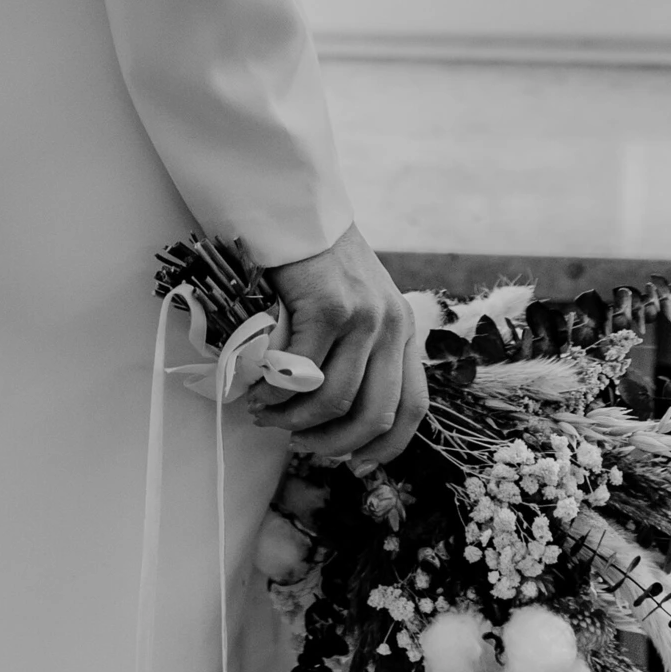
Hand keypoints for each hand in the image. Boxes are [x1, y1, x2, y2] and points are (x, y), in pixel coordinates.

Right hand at [248, 222, 427, 468]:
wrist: (296, 209)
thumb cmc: (316, 262)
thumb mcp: (355, 307)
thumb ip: (356, 353)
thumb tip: (330, 418)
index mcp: (404, 330)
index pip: (412, 409)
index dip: (383, 447)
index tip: (351, 462)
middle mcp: (394, 325)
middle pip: (375, 415)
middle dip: (331, 443)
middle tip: (295, 439)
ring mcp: (365, 315)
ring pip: (335, 400)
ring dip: (294, 419)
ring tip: (265, 413)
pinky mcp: (330, 306)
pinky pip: (302, 373)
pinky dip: (275, 392)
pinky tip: (257, 389)